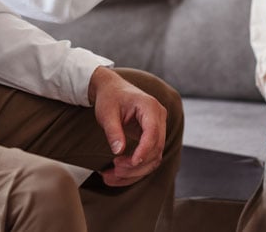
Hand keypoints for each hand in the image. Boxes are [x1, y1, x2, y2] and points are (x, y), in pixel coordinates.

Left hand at [88, 66, 167, 186]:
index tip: (129, 163)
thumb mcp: (107, 113)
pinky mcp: (152, 137)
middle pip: (156, 149)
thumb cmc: (110, 97)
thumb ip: (113, 131)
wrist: (111, 89)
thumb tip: (119, 151)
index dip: (143, 151)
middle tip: (114, 170)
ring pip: (154, 158)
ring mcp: (158, 128)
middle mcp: (158, 117)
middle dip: (136, 165)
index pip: (153, 133)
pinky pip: (148, 158)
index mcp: (150, 107)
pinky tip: (116, 176)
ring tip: (110, 176)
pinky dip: (134, 170)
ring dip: (134, 172)